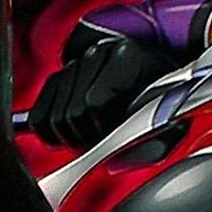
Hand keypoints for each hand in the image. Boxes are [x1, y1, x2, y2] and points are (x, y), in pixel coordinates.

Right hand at [28, 33, 176, 151]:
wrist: (154, 75)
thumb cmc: (163, 100)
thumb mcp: (172, 118)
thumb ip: (157, 139)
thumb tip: (124, 158)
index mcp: (126, 58)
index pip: (94, 102)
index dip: (102, 129)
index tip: (116, 136)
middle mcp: (95, 53)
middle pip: (71, 112)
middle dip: (86, 138)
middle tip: (103, 143)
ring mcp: (74, 63)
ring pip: (53, 117)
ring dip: (70, 138)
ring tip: (92, 138)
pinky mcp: (57, 77)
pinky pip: (39, 116)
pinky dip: (51, 134)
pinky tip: (72, 134)